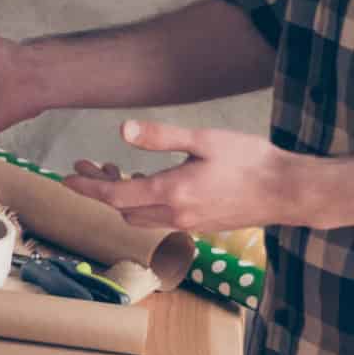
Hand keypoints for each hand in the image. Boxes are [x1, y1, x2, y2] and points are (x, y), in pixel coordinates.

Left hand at [61, 119, 312, 232]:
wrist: (287, 192)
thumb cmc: (251, 161)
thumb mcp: (204, 140)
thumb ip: (161, 136)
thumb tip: (123, 130)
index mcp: (171, 193)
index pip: (115, 194)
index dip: (87, 186)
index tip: (66, 177)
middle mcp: (174, 215)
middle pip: (122, 209)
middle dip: (98, 189)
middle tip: (84, 165)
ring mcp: (188, 223)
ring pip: (139, 216)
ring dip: (120, 196)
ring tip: (112, 168)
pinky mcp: (199, 224)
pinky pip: (158, 217)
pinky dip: (142, 201)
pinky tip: (147, 179)